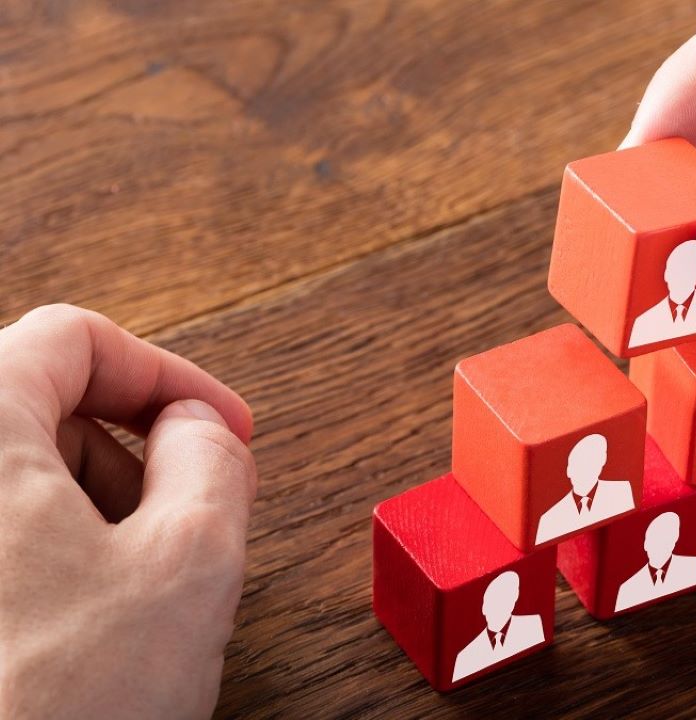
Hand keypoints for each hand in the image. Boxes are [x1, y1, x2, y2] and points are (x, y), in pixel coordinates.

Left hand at [0, 305, 256, 718]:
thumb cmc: (55, 710)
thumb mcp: (190, 566)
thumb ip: (214, 459)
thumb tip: (198, 429)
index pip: (73, 335)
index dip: (170, 375)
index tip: (221, 429)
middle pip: (33, 399)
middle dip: (127, 450)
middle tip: (184, 518)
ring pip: (5, 473)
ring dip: (85, 507)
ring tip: (129, 590)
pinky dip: (37, 554)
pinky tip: (74, 626)